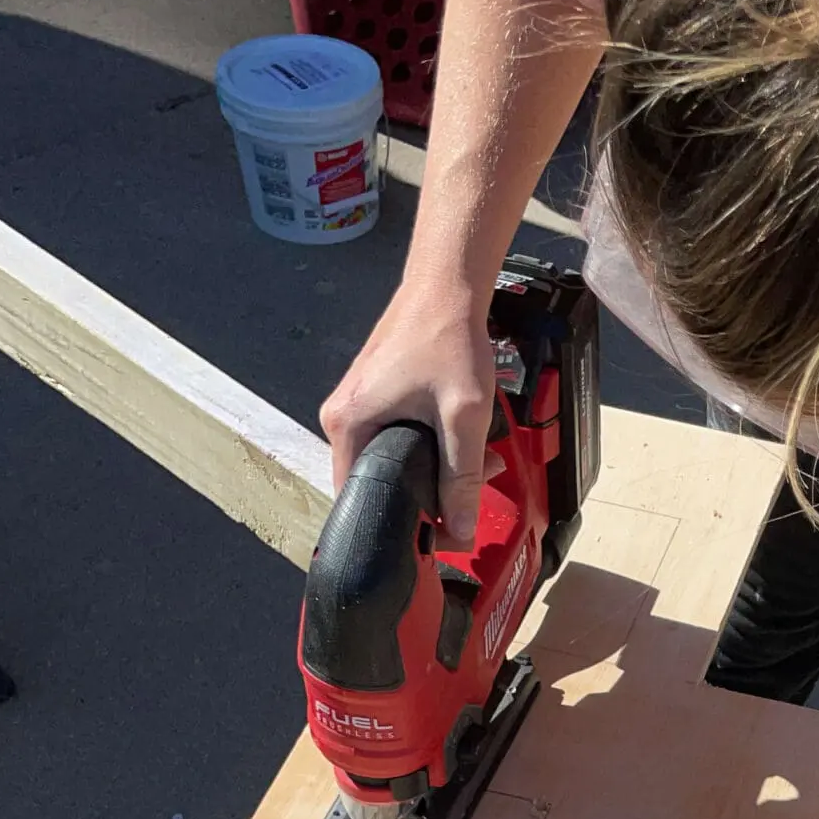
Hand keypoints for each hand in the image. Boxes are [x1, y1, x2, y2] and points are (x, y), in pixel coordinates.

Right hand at [320, 285, 494, 547]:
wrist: (447, 285)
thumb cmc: (449, 342)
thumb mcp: (463, 417)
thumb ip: (461, 479)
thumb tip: (459, 532)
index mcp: (347, 426)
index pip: (359, 500)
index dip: (399, 524)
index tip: (438, 533)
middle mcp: (340, 418)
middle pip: (379, 483)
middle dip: (427, 495)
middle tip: (470, 493)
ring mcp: (355, 405)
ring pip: (392, 461)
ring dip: (436, 470)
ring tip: (478, 462)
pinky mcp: (373, 396)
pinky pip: (395, 438)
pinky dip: (430, 445)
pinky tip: (462, 439)